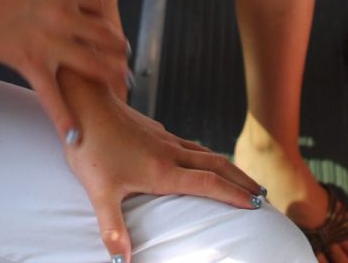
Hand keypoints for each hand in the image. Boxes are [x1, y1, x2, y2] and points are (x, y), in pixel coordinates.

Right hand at [0, 0, 130, 140]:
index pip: (98, 4)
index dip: (101, 13)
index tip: (102, 23)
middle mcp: (64, 18)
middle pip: (103, 34)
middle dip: (117, 45)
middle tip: (125, 55)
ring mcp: (49, 44)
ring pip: (90, 63)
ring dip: (110, 74)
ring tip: (122, 82)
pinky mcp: (31, 65)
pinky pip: (51, 95)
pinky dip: (63, 116)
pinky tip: (75, 135)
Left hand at [60, 80, 267, 262]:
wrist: (84, 101)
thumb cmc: (90, 145)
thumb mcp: (98, 191)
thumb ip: (112, 227)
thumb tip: (121, 262)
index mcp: (163, 169)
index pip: (209, 184)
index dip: (234, 195)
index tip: (256, 205)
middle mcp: (170, 152)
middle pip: (218, 165)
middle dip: (242, 180)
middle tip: (263, 195)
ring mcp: (165, 138)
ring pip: (206, 153)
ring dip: (228, 167)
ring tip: (241, 180)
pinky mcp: (156, 131)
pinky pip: (191, 145)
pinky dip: (207, 157)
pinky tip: (202, 161)